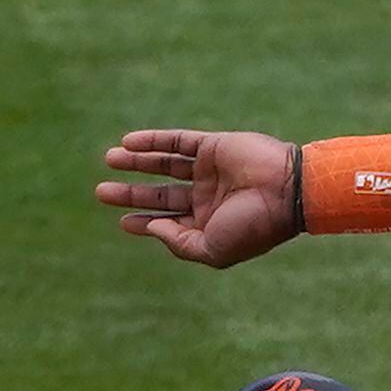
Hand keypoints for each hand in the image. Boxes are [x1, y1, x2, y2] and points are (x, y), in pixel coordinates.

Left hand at [95, 128, 298, 269]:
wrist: (288, 191)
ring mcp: (210, 170)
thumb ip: (180, 243)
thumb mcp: (213, 249)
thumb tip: (151, 227)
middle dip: (131, 194)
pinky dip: (153, 141)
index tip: (122, 221)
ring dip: (137, 162)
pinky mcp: (213, 146)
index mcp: (211, 224)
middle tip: (101, 192)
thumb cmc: (253, 226)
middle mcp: (209, 198)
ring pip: (165, 165)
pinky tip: (128, 143)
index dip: (143, 222)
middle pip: (161, 194)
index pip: (169, 222)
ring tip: (109, 159)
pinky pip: (178, 141)